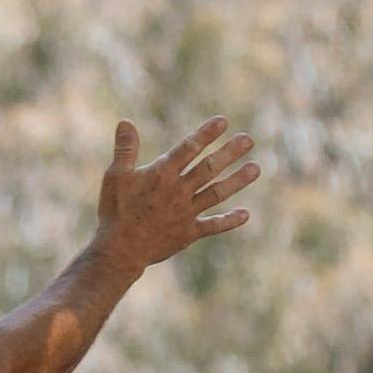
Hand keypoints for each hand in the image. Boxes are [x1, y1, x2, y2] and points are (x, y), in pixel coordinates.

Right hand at [92, 117, 262, 278]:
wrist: (119, 250)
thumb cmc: (116, 211)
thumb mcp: (116, 176)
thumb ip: (125, 149)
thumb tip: (126, 121)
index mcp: (162, 175)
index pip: (188, 149)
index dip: (206, 134)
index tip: (223, 122)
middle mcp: (178, 191)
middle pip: (209, 168)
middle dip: (229, 153)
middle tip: (248, 140)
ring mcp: (186, 212)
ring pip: (217, 193)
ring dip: (237, 180)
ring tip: (256, 168)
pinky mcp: (188, 233)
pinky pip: (213, 226)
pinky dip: (229, 221)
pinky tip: (246, 214)